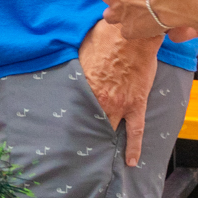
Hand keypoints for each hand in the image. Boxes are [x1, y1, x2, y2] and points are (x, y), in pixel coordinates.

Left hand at [78, 17, 160, 167]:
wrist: (132, 35)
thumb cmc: (106, 37)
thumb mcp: (81, 50)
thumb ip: (75, 64)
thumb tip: (64, 66)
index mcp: (85, 87)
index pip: (74, 109)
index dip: (69, 119)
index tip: (60, 131)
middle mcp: (100, 100)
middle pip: (90, 122)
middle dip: (84, 133)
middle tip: (77, 148)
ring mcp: (120, 105)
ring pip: (110, 128)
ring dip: (104, 140)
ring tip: (98, 156)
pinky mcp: (136, 105)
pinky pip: (136, 131)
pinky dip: (134, 147)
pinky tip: (130, 161)